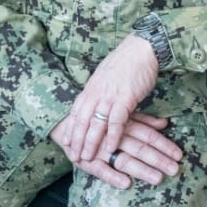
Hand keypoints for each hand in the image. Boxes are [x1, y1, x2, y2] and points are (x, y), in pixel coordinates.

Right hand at [50, 108, 180, 189]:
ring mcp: (100, 149)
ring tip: (157, 178)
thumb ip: (142, 120)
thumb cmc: (98, 120)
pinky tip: (125, 183)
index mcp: (123, 124)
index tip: (179, 155)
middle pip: (139, 148)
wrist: (64, 122)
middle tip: (174, 170)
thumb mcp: (121, 116)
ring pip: (123, 159)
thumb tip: (164, 123)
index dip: (164, 145)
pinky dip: (112, 176)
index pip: (148, 135)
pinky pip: (99, 170)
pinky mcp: (86, 160)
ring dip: (141, 170)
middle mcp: (114, 136)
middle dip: (158, 159)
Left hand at [66, 34, 162, 169]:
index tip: (66, 142)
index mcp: (91, 88)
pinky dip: (112, 136)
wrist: (141, 49)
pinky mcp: (124, 98)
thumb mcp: (106, 76)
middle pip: (82, 120)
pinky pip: (115, 121)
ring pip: (95, 123)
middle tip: (73, 156)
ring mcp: (109, 96)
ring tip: (88, 157)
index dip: (71, 128)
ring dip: (91, 142)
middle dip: (76, 140)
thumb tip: (95, 100)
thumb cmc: (126, 62)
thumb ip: (99, 90)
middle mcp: (96, 93)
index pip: (76, 112)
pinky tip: (110, 148)